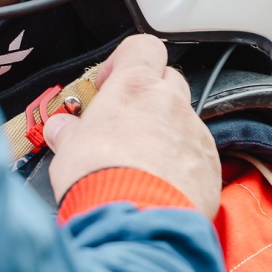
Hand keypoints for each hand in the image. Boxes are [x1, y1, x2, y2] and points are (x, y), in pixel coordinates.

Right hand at [44, 34, 220, 218]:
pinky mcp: (209, 166)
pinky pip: (197, 154)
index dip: (125, 60)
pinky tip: (160, 185)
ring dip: (164, 134)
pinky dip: (181, 164)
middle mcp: (170, 104)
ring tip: (139, 163)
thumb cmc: (101, 182)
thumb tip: (61, 129)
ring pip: (183, 121)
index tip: (109, 83)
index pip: (142, 47)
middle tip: (124, 123)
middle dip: (148, 97)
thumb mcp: (68, 150)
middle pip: (168, 80)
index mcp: (135, 88)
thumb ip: (69, 132)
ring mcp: (194, 134)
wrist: (135, 223)